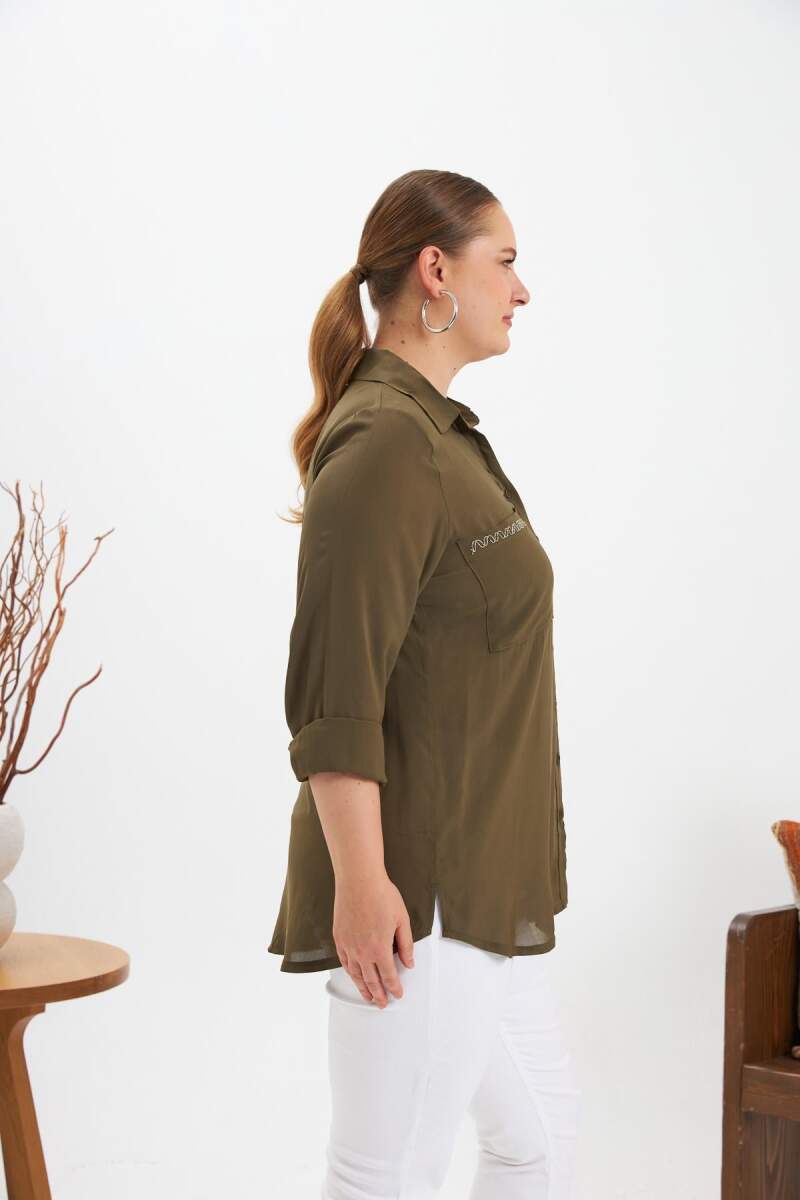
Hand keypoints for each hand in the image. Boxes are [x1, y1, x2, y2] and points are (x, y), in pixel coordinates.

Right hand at [332, 873, 414, 1007]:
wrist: (359, 880)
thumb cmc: (381, 895)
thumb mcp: (402, 919)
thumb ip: (406, 944)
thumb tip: (409, 961)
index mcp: (380, 949)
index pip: (389, 976)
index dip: (394, 988)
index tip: (397, 994)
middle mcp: (362, 951)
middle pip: (371, 981)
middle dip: (378, 994)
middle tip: (382, 1003)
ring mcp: (348, 946)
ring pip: (356, 975)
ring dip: (363, 988)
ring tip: (368, 996)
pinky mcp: (339, 938)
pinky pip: (344, 962)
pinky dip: (350, 973)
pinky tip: (353, 976)